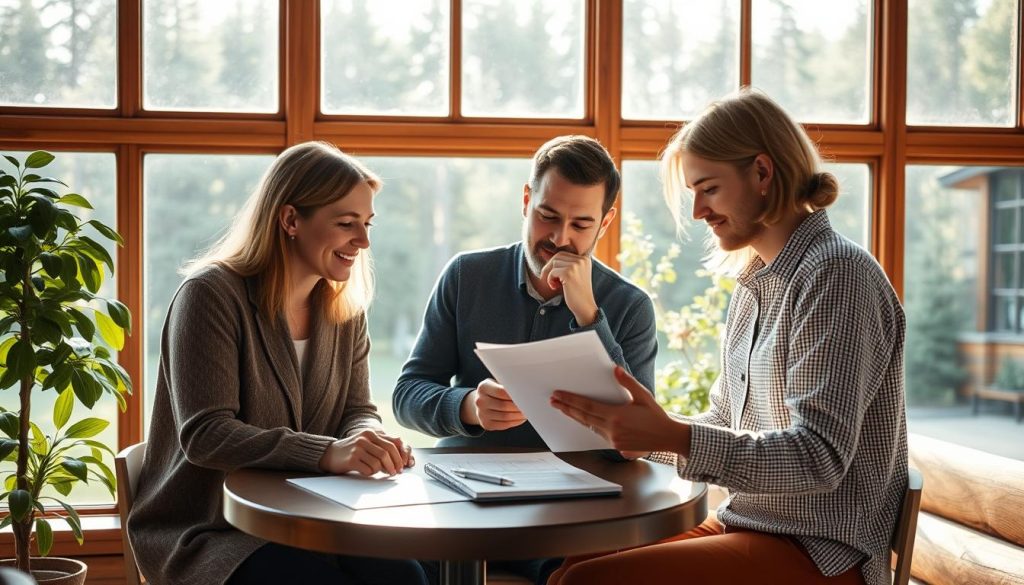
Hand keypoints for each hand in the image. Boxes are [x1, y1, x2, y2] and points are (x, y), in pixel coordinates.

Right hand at [319, 429, 414, 476]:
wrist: (330, 454)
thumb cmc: (352, 450)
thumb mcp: (367, 441)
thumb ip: (383, 442)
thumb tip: (401, 446)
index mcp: (370, 433)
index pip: (391, 445)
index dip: (399, 457)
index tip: (401, 466)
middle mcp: (364, 439)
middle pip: (386, 454)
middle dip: (393, 465)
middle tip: (394, 473)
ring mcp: (357, 449)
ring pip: (378, 463)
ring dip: (380, 470)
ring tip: (377, 471)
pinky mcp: (351, 460)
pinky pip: (368, 470)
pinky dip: (370, 473)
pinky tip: (366, 471)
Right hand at [460, 378, 526, 430]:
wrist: (481, 403)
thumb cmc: (494, 391)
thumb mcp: (497, 383)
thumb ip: (507, 385)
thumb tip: (526, 388)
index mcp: (483, 387)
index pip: (501, 392)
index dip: (515, 395)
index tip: (526, 396)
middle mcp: (480, 401)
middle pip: (504, 405)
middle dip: (519, 406)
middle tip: (529, 406)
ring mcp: (482, 414)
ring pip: (505, 416)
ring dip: (519, 415)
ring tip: (528, 412)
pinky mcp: (486, 424)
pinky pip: (504, 425)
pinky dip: (515, 422)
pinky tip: (521, 418)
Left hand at [540, 252, 598, 325]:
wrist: (585, 306)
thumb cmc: (577, 292)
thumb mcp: (574, 274)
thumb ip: (565, 264)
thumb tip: (543, 253)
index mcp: (585, 259)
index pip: (563, 254)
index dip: (554, 264)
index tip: (553, 276)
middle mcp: (581, 260)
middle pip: (557, 256)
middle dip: (550, 267)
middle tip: (551, 280)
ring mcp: (575, 266)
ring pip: (554, 263)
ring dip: (551, 275)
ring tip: (555, 285)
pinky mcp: (568, 273)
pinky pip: (552, 272)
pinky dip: (550, 280)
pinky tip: (555, 287)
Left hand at [550, 366, 690, 455]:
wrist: (668, 437)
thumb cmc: (656, 415)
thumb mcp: (644, 395)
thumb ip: (628, 382)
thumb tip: (615, 368)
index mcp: (617, 416)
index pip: (587, 406)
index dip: (571, 400)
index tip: (558, 395)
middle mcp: (612, 429)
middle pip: (583, 417)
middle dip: (566, 408)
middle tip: (553, 401)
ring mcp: (613, 439)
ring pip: (588, 426)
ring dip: (574, 416)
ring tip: (562, 408)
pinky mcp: (616, 445)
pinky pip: (597, 433)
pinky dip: (587, 424)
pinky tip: (581, 418)